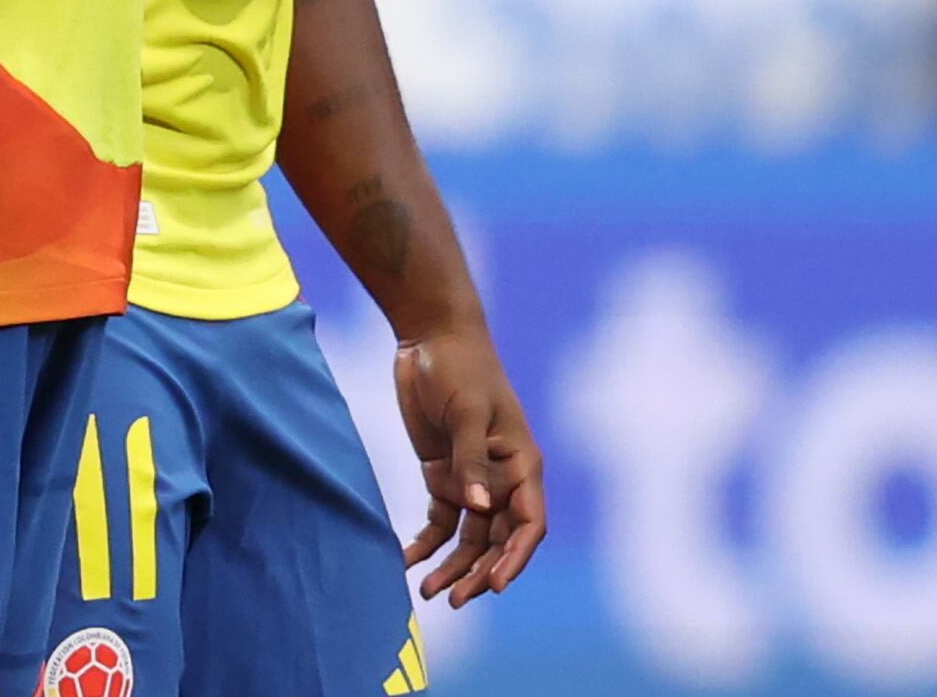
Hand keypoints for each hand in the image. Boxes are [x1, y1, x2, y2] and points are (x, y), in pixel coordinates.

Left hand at [395, 323, 546, 605]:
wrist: (430, 336)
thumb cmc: (460, 368)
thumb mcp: (466, 412)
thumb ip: (470, 461)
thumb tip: (477, 509)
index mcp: (522, 466)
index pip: (528, 525)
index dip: (515, 559)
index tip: (495, 586)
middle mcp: (502, 480)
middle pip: (497, 540)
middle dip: (479, 573)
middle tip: (452, 600)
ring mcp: (473, 479)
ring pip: (469, 538)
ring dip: (453, 566)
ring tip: (429, 593)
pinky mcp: (444, 474)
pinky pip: (440, 520)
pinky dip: (426, 543)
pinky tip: (408, 562)